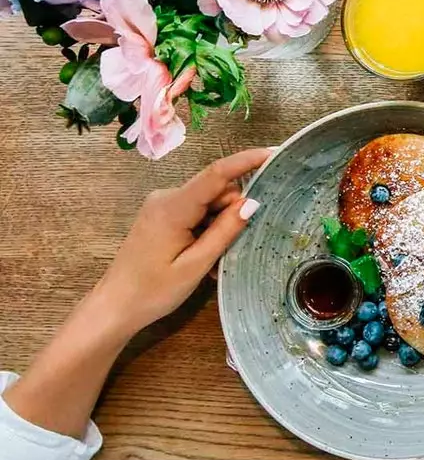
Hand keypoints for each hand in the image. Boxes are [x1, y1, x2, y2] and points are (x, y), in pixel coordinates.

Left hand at [90, 148, 272, 339]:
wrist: (114, 307)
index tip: (273, 152)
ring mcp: (162, 205)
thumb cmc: (153, 291)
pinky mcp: (161, 215)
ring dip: (219, 227)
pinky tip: (202, 256)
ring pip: (209, 204)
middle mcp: (166, 197)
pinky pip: (196, 213)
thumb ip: (225, 232)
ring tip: (213, 262)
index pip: (215, 174)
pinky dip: (206, 230)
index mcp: (173, 207)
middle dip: (233, 214)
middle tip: (233, 249)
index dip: (246, 161)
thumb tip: (252, 203)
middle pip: (216, 192)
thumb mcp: (196, 265)